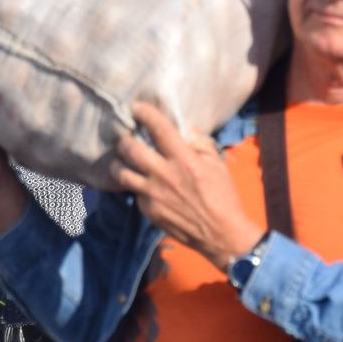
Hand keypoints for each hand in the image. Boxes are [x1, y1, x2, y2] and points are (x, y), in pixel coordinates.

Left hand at [112, 102, 263, 270]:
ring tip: (123, 159)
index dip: (145, 113)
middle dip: (124, 139)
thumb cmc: (223, 195)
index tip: (137, 108)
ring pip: (121, 172)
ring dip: (119, 162)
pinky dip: (135, 185)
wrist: (220, 234)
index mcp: (184, 160)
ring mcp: (153, 194)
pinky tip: (142, 183)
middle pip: (130, 149)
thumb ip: (198, 141)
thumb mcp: (217, 163)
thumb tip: (182, 124)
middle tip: (126, 136)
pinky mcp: (148, 211)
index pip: (159, 128)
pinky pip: (134, 192)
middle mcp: (165, 175)